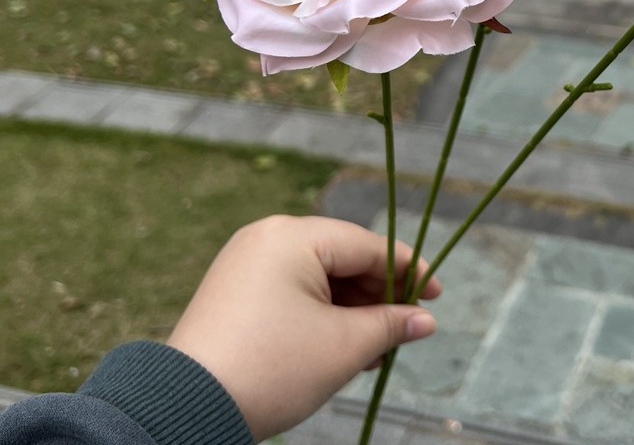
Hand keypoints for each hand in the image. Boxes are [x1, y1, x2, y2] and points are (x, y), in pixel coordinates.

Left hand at [167, 215, 441, 441]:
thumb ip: (390, 325)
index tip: (436, 296)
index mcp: (293, 235)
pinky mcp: (233, 290)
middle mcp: (268, 236)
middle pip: (342, 258)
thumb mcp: (343, 347)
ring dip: (351, 309)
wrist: (185, 409)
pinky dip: (320, 313)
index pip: (367, 245)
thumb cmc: (271, 369)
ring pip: (318, 276)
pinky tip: (339, 346)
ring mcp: (246, 262)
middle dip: (377, 296)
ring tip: (373, 350)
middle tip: (405, 331)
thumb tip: (425, 320)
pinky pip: (291, 289)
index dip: (408, 271)